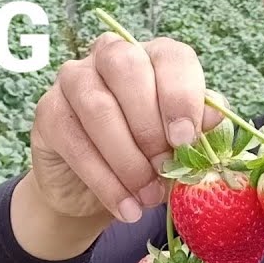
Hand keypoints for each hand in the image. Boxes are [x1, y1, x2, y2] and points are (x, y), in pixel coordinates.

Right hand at [28, 32, 221, 224]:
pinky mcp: (48, 112)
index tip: (186, 140)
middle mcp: (110, 55)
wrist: (101, 191)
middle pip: (126, 68)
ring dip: (128, 159)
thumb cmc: (149, 156)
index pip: (170, 56)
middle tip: (165, 168)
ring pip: (97, 107)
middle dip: (149, 125)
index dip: (180, 95)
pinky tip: (126, 207)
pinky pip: (75, 142)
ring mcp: (73, 79)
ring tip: (148, 195)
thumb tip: (215, 117)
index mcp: (153, 56)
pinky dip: (105, 182)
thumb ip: (199, 127)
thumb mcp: (180, 144)